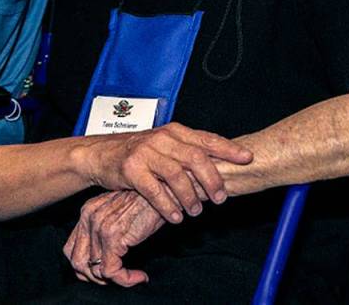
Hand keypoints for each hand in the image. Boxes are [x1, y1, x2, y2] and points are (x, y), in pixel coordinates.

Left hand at [64, 191, 164, 286]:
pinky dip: (126, 279)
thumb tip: (101, 257)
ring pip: (94, 271)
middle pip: (78, 262)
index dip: (85, 266)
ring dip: (113, 279)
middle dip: (96, 277)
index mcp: (88, 211)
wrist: (166, 190)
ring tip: (130, 277)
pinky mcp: (113, 238)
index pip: (71, 250)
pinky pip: (111, 271)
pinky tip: (140, 276)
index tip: (104, 271)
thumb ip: (105, 229)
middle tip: (117, 277)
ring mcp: (99, 227)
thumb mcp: (120, 212)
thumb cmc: (150, 201)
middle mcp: (89, 217)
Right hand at [86, 123, 251, 223]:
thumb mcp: (165, 144)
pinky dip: (167, 206)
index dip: (228, 149)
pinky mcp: (132, 169)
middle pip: (196, 158)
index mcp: (175, 131)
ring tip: (196, 211)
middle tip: (221, 198)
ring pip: (177, 176)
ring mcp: (146, 153)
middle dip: (212, 180)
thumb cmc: (138, 151)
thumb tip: (221, 162)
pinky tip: (175, 217)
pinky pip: (155, 191)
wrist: (101, 153)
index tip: (247, 159)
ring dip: (190, 197)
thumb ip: (188, 150)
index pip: (207, 139)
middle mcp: (163, 139)